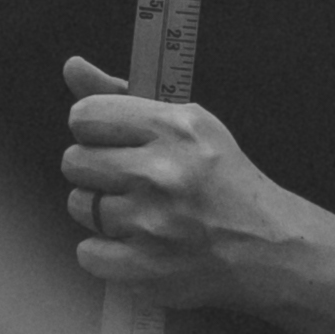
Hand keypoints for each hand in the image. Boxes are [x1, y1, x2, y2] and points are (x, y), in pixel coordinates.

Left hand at [60, 59, 300, 316]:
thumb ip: (121, 94)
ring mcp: (152, 224)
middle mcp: (160, 174)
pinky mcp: (147, 267)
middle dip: (94, 168)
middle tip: (125, 176)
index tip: (108, 138)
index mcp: (172, 128)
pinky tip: (132, 241)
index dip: (91, 127)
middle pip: (74, 162)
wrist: (262, 241)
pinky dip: (103, 251)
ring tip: (134, 209)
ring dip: (99, 209)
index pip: (84, 116)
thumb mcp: (186, 120)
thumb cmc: (220, 175)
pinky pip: (87, 253)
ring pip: (78, 206)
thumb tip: (72, 65)